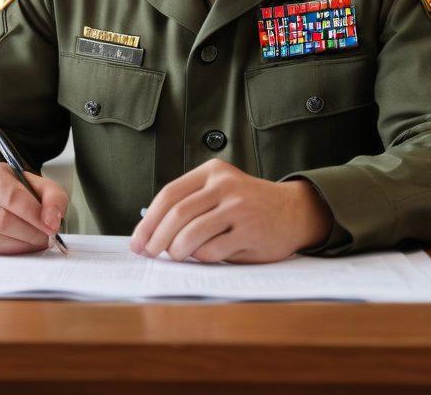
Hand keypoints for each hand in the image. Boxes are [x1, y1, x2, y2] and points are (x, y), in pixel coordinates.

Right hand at [0, 162, 68, 255]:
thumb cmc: (21, 192)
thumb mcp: (42, 186)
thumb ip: (54, 199)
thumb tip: (51, 223)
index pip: (12, 198)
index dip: (34, 216)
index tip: (51, 227)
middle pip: (2, 222)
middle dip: (30, 234)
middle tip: (46, 238)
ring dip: (23, 246)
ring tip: (36, 241)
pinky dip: (12, 253)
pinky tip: (22, 245)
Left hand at [129, 159, 332, 262]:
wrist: (293, 211)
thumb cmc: (246, 205)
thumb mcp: (219, 191)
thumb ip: (190, 204)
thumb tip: (148, 234)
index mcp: (212, 172)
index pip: (170, 194)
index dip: (148, 220)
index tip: (138, 241)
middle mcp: (225, 185)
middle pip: (178, 214)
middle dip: (157, 238)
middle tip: (149, 254)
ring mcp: (239, 208)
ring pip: (192, 234)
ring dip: (177, 251)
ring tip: (176, 255)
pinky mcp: (250, 231)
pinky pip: (213, 250)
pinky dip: (201, 258)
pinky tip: (205, 256)